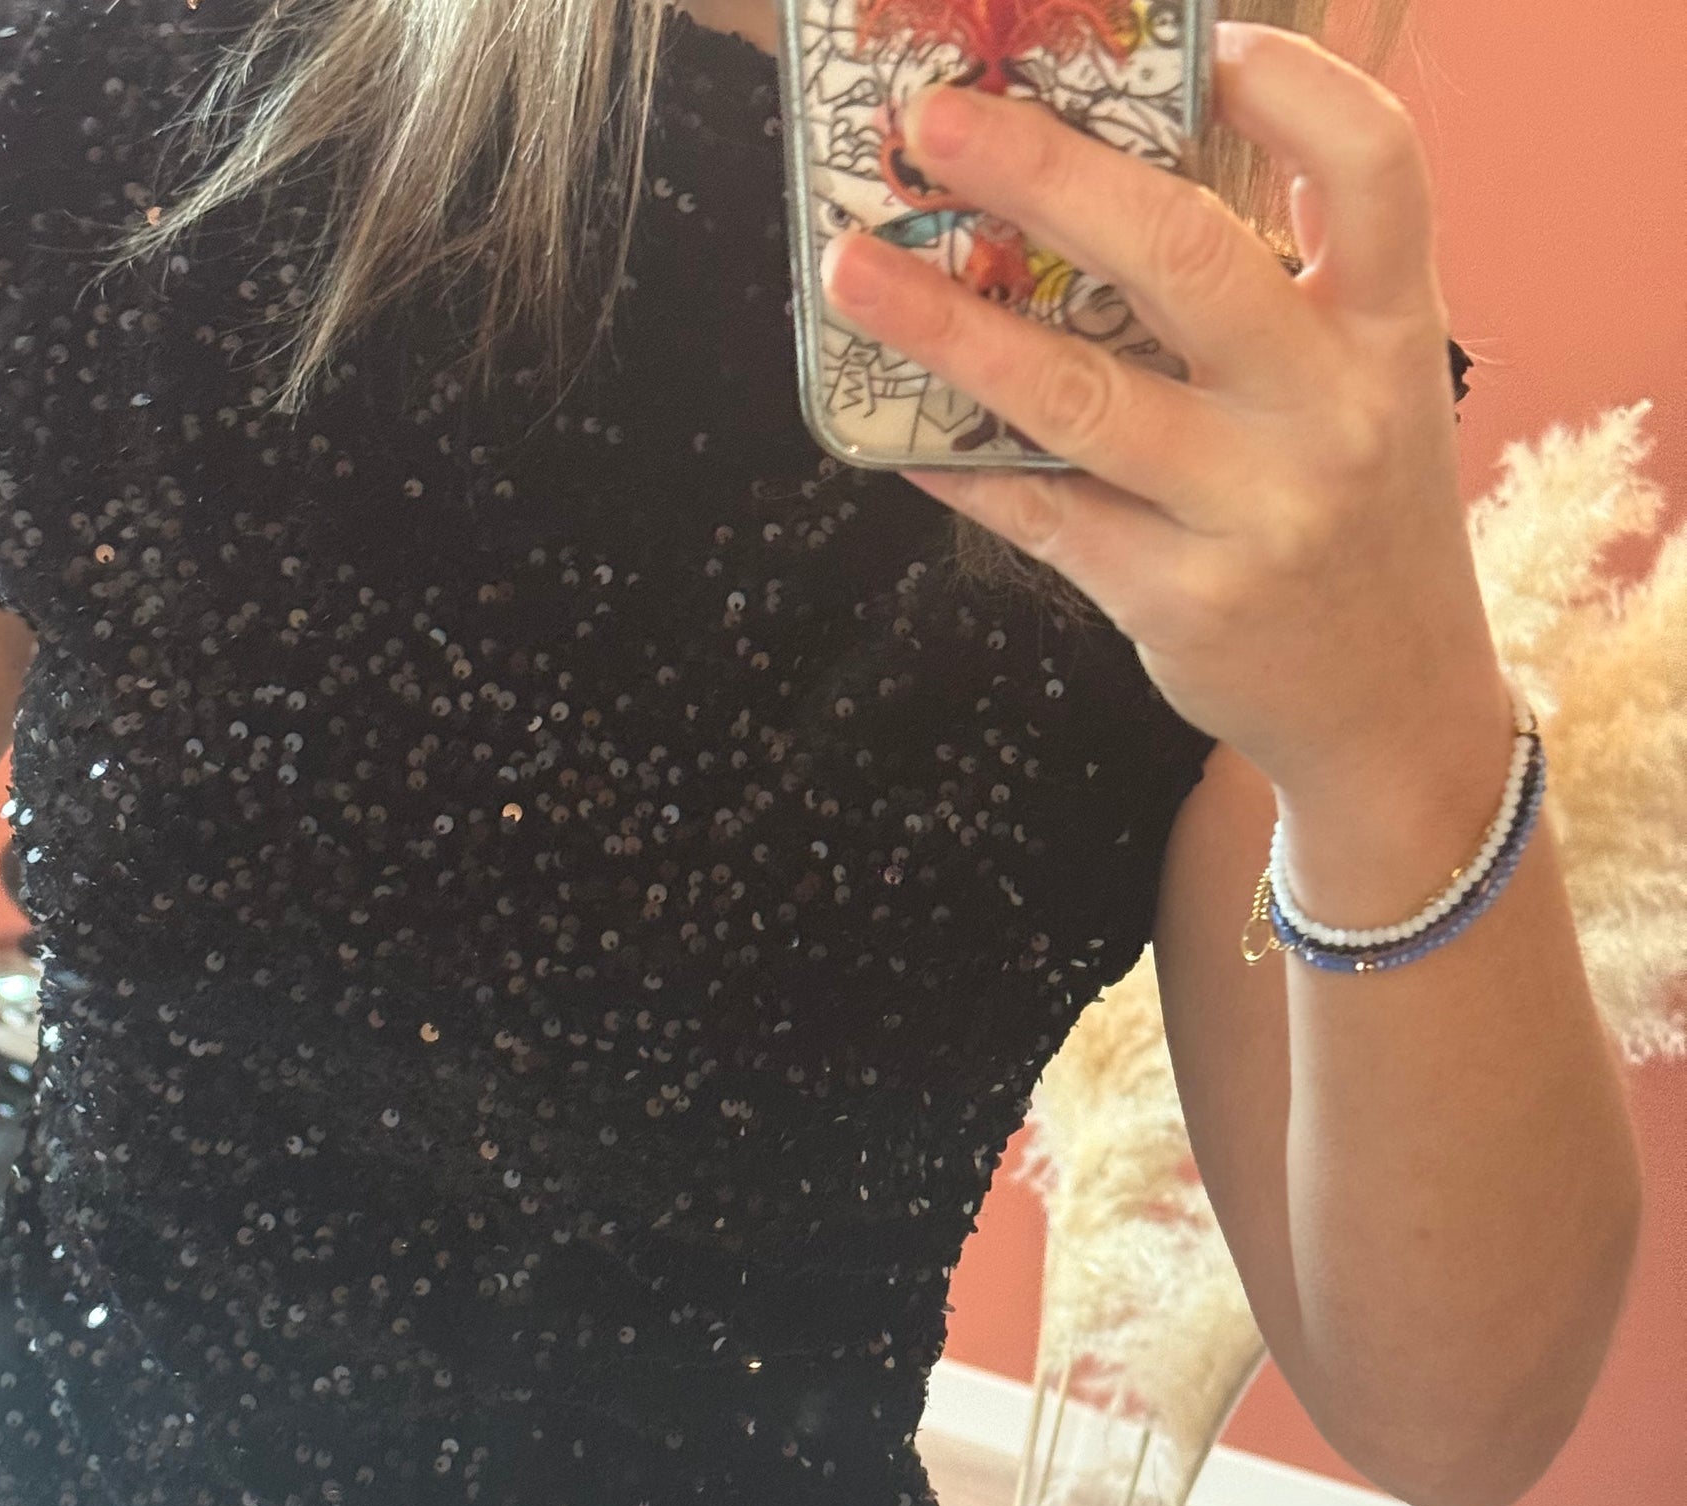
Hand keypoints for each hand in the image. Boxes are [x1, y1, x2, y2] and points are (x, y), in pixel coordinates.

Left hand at [814, 21, 1508, 804]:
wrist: (1391, 703)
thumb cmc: (1360, 517)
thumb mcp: (1378, 382)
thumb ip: (1311, 270)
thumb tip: (1167, 143)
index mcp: (1391, 329)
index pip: (1373, 166)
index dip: (1292, 86)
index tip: (1204, 45)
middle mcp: (1332, 412)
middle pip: (1184, 258)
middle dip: (1046, 175)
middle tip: (937, 124)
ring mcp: (1255, 513)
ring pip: (1080, 397)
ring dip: (949, 328)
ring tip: (852, 269)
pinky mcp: (1181, 600)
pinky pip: (1044, 514)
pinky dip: (964, 466)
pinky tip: (898, 432)